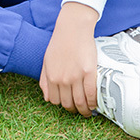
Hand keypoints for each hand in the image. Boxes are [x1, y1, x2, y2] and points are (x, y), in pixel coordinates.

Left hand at [39, 2, 98, 116]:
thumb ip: (44, 80)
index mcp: (51, 76)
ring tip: (88, 110)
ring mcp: (76, 77)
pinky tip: (94, 104)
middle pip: (68, 104)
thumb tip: (47, 98)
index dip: (63, 105)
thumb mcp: (46, 61)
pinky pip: (92, 94)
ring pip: (81, 102)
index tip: (69, 105)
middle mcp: (62, 79)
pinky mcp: (89, 73)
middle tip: (80, 110)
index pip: (55, 101)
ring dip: (85, 110)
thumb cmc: (59, 43)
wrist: (72, 28)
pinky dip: (93, 103)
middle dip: (74, 110)